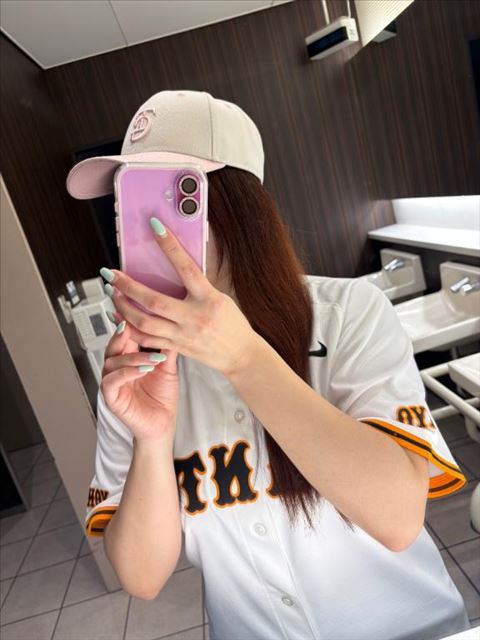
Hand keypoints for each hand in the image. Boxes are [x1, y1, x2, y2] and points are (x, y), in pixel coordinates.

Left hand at [101, 216, 260, 377]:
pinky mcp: (176, 348)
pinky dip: (128, 328)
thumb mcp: (220, 298)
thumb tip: (175, 266)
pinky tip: (118, 317)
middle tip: (111, 274)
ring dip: (123, 307)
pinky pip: (146, 339)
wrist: (240, 355)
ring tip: (112, 294)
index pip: (186, 268)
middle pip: (154, 301)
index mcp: (209, 299)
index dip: (170, 246)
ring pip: (144, 322)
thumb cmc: (232, 324)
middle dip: (128, 286)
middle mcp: (194, 318)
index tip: (155, 227)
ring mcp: (183, 335)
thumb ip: (197, 286)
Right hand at [101, 311, 179, 443]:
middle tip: (135, 326)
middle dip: (124, 334)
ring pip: (113, 361)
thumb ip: (166, 347)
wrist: (163, 425)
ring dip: (133, 357)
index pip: (125, 335)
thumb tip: (174, 323)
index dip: (129, 322)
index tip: (137, 309)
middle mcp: (118, 366)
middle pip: (114, 344)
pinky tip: (142, 370)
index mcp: (129, 357)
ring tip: (152, 359)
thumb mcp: (167, 367)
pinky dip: (126, 373)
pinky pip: (112, 381)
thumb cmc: (162, 397)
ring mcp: (112, 380)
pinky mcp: (110, 396)